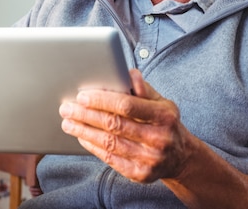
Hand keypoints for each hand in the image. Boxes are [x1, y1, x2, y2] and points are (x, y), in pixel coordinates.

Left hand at [59, 69, 195, 182]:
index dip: (102, 100)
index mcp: (164, 116)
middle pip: (114, 124)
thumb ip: (143, 89)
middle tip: (67, 108)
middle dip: (86, 115)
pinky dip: (93, 147)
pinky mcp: (140, 174)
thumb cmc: (165, 123)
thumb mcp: (162, 102)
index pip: (127, 106)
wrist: (181, 157)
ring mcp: (150, 158)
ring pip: (109, 143)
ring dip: (84, 131)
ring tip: (68, 122)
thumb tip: (128, 72)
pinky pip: (111, 159)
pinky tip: (82, 137)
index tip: (82, 96)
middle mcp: (158, 138)